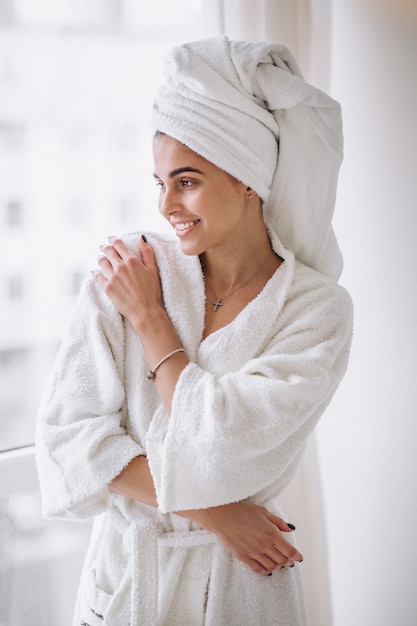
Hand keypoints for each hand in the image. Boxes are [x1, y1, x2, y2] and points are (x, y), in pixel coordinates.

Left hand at [93, 236, 162, 324]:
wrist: (145, 311)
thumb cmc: (152, 292)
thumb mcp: (153, 270)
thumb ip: (147, 253)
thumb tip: (142, 238)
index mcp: (132, 261)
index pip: (118, 244)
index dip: (113, 240)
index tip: (111, 239)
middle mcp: (120, 267)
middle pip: (108, 251)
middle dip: (105, 248)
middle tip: (104, 248)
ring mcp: (112, 277)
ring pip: (101, 262)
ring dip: (101, 258)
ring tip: (101, 259)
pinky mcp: (107, 288)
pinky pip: (97, 276)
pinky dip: (96, 273)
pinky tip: (96, 272)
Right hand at [183, 500, 302, 575]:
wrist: (221, 514)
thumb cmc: (242, 510)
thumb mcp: (263, 511)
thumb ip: (278, 522)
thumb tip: (291, 529)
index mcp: (271, 532)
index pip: (289, 550)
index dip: (296, 556)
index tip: (299, 557)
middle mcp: (264, 544)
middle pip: (282, 560)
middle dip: (288, 561)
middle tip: (289, 560)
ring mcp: (253, 552)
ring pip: (272, 566)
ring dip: (278, 566)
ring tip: (278, 562)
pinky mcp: (243, 557)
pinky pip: (258, 569)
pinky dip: (266, 571)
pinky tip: (268, 569)